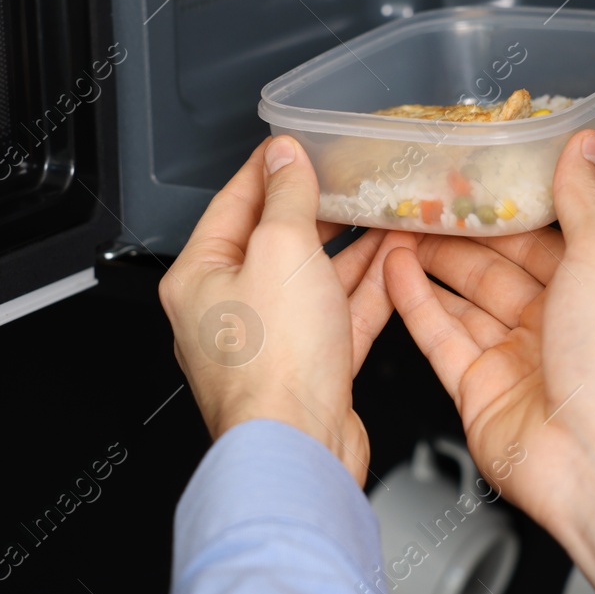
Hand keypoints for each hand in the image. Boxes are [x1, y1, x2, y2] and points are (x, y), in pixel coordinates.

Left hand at [159, 136, 412, 485]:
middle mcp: (227, 309)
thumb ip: (286, 196)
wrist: (299, 448)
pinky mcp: (309, 366)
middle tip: (350, 178)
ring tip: (383, 212)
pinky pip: (338, 314)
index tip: (297, 145)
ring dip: (350, 247)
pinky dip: (366, 287)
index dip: (270, 168)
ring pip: (312, 279)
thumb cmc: (274, 364)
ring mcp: (270, 341)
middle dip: (317, 209)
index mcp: (200, 276)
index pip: (234, 201)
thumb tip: (284, 156)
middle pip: (275, 241)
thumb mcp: (282, 250)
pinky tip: (394, 262)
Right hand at [383, 129, 594, 593]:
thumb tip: (588, 143)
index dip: (505, 206)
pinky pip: (440, 336)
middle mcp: (556, 324)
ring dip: (429, 262)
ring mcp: (514, 359)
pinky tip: (392, 269)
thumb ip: (584, 197)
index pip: (543, 235)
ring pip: (463, 299)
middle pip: (497, 266)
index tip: (469, 174)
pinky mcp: (477, 391)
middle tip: (419, 197)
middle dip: (458, 232)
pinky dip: (414, 302)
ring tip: (394, 225)